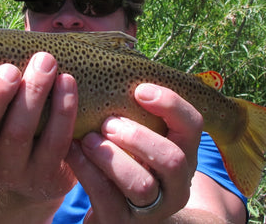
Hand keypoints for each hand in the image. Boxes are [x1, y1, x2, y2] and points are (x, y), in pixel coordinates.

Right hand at [0, 52, 78, 201]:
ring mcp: (9, 172)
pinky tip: (67, 83)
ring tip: (46, 61)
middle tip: (9, 69)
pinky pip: (54, 143)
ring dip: (34, 93)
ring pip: (18, 134)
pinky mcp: (41, 177)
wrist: (37, 168)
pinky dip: (62, 110)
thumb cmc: (7, 120)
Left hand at [66, 83, 202, 222]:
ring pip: (141, 185)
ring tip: (88, 139)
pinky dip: (87, 171)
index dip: (170, 104)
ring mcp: (152, 208)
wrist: (122, 212)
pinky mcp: (122, 223)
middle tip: (108, 123)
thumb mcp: (142, 137)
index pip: (193, 125)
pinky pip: (106, 199)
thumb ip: (136, 110)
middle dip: (138, 136)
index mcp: (184, 153)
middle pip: (173, 160)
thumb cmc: (129, 160)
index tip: (139, 90)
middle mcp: (176, 184)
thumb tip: (119, 57)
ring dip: (111, 157)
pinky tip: (72, 151)